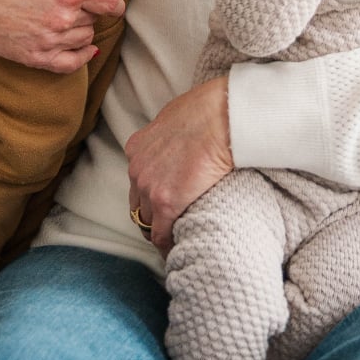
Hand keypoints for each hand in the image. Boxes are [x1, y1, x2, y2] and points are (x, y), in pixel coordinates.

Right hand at [0, 0, 126, 71]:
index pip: (111, 2)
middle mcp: (63, 17)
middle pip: (97, 18)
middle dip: (90, 8)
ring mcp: (50, 40)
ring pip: (86, 38)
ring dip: (82, 27)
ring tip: (60, 14)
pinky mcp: (36, 57)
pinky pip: (72, 64)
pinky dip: (82, 56)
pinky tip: (83, 48)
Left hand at [125, 78, 232, 253]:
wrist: (222, 118)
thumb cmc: (209, 111)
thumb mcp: (177, 118)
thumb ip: (171, 136)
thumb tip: (182, 143)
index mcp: (137, 148)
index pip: (138, 182)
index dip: (150, 197)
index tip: (162, 207)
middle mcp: (137, 169)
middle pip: (138, 204)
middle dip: (152, 217)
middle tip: (170, 227)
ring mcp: (149, 187)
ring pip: (147, 221)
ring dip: (161, 231)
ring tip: (177, 240)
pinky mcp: (166, 203)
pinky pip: (160, 234)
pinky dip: (167, 245)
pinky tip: (179, 249)